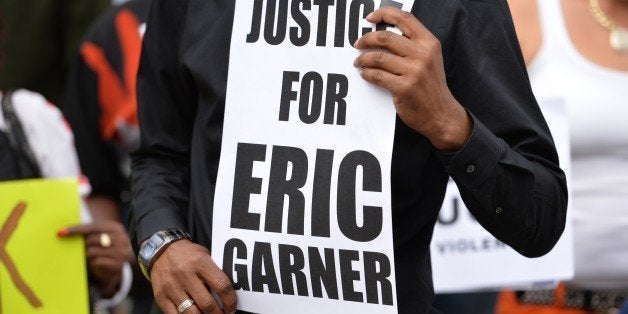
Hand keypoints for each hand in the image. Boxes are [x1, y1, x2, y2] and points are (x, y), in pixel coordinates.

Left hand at [58, 220, 131, 296]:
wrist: (119, 264)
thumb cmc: (105, 247)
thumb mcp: (101, 235)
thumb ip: (89, 231)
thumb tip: (64, 230)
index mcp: (116, 227)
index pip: (92, 226)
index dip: (76, 229)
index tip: (60, 232)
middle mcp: (121, 238)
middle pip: (91, 239)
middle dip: (84, 245)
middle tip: (85, 248)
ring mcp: (121, 252)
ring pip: (92, 251)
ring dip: (88, 255)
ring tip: (93, 256)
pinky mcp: (117, 264)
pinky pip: (96, 262)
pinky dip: (94, 263)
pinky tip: (98, 263)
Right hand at [150, 240, 236, 313]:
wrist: (160, 250)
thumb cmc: (187, 254)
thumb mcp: (204, 254)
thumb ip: (215, 271)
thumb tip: (229, 292)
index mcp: (200, 262)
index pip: (222, 285)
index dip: (230, 301)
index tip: (232, 308)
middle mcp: (185, 275)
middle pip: (207, 304)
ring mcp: (172, 287)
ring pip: (192, 313)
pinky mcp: (161, 297)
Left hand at [353, 7, 471, 151]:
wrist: (441, 114)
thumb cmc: (431, 86)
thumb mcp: (430, 59)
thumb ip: (413, 44)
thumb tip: (383, 33)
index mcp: (429, 43)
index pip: (405, 18)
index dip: (384, 13)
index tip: (370, 18)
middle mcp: (423, 54)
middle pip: (385, 37)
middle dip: (366, 39)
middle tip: (358, 44)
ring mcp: (414, 72)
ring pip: (378, 57)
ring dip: (363, 58)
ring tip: (359, 62)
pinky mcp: (404, 88)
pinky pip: (376, 75)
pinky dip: (366, 73)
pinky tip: (365, 74)